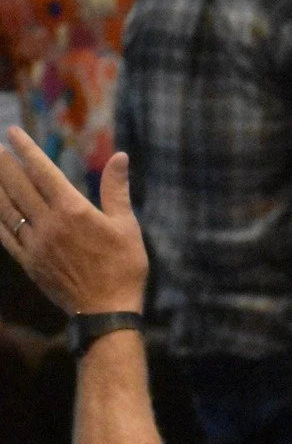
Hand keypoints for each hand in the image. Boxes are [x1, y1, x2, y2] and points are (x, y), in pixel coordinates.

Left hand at [0, 130, 147, 314]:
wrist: (107, 310)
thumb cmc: (124, 267)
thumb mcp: (128, 226)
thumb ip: (116, 190)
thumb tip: (119, 156)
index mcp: (74, 211)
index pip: (43, 171)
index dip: (26, 150)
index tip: (13, 132)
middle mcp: (49, 223)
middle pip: (18, 186)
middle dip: (3, 164)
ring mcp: (35, 243)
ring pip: (6, 208)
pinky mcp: (29, 262)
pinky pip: (5, 235)